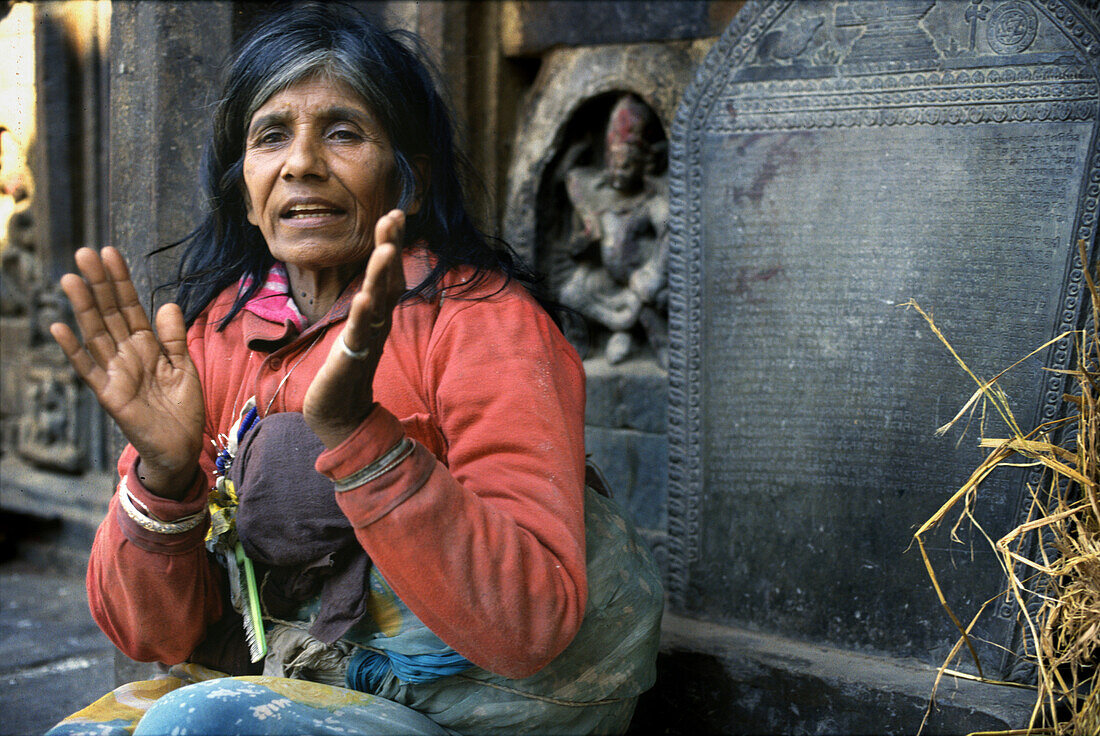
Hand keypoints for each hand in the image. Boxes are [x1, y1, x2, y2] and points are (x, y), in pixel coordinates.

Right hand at [50, 247, 204, 498]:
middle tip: (85, 253)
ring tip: (70, 279)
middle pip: (110, 313)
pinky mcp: (109, 394)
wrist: (181, 446)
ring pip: (96, 333)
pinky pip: (88, 368)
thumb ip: (174, 337)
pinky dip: (73, 349)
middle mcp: (127, 353)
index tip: (109, 253)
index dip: (120, 281)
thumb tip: (166, 304)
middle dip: (99, 284)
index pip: (130, 306)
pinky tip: (59, 327)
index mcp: (146, 345)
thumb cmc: (182, 407)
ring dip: (83, 307)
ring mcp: (115, 372)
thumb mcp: (184, 367)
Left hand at [303, 210, 405, 447]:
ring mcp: (366, 341)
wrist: (340, 416)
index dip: (392, 244)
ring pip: (377, 303)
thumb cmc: (346, 373)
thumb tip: (374, 282)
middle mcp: (377, 324)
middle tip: (394, 217)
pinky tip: (364, 297)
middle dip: (391, 248)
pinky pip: (359, 334)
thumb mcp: (358, 331)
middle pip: (389, 281)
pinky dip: (362, 315)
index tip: (394, 213)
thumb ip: (368, 306)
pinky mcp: (351, 360)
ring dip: (382, 277)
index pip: (388, 274)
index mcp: (377, 315)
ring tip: (385, 250)